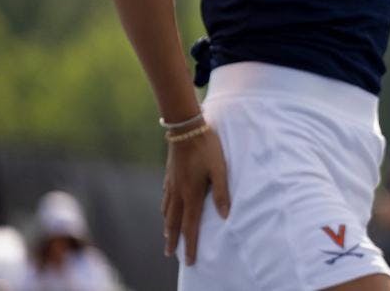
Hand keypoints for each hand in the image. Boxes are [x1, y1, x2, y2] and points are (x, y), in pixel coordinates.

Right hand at [162, 127, 229, 264]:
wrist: (186, 129)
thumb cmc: (207, 148)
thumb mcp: (220, 169)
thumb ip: (222, 193)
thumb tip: (225, 216)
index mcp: (191, 194)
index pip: (190, 226)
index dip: (190, 244)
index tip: (189, 260)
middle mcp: (178, 193)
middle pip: (174, 223)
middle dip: (173, 240)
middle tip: (170, 254)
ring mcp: (171, 184)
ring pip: (167, 211)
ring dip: (167, 226)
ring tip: (167, 236)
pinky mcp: (169, 176)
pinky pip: (165, 198)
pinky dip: (164, 210)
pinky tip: (165, 209)